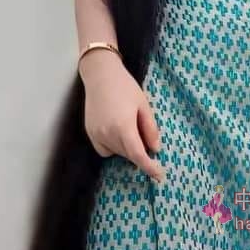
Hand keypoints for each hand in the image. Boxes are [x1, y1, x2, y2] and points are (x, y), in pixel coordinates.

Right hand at [79, 49, 165, 183]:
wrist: (100, 74)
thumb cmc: (125, 86)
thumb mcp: (143, 105)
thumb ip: (150, 129)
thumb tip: (155, 149)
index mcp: (123, 127)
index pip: (138, 155)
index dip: (149, 168)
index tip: (159, 175)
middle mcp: (107, 134)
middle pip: (128, 154)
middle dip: (139, 150)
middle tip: (143, 131)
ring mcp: (96, 134)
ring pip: (117, 152)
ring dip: (126, 147)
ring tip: (128, 124)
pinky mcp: (89, 132)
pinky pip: (104, 149)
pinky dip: (113, 146)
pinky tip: (116, 131)